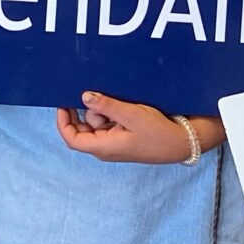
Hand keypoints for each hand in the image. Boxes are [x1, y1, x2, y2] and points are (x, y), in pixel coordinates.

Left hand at [56, 92, 210, 163]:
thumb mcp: (131, 114)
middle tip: (101, 97)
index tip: (63, 103)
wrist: (181, 142)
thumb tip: (84, 96)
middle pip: (83, 128)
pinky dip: (112, 112)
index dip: (63, 121)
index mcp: (103, 147)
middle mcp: (105, 147)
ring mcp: (113, 142)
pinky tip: (125, 107)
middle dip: (89, 111)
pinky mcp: (122, 136)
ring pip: (96, 122)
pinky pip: (109, 122)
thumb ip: (107, 105)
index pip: (71, 138)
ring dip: (104, 110)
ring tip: (123, 105)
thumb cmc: (158, 133)